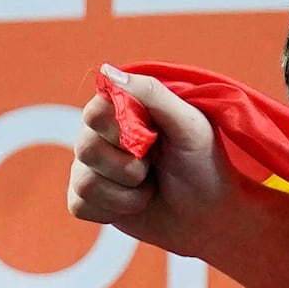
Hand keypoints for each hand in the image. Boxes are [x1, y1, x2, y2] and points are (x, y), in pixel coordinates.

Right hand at [67, 66, 234, 261]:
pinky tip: (135, 204)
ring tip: (149, 186)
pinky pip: (79, 204)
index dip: (121, 132)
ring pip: (84, 182)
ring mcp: (90, 166)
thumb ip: (152, 93)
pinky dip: (114, 210)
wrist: (208, 215)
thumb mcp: (189, 123)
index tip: (153, 139)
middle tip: (155, 165)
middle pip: (86, 148)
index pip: (95, 112)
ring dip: (127, 193)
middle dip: (130, 167)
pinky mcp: (87, 199)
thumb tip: (108, 72)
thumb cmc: (202, 163)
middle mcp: (99, 133)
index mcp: (120, 106)